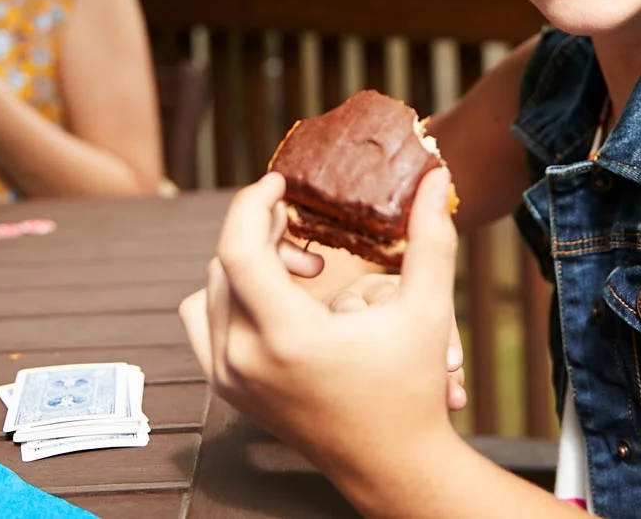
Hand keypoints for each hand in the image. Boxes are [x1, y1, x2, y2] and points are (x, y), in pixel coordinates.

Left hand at [179, 169, 460, 476]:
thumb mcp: (428, 311)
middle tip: (310, 235)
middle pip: (225, 262)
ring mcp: (230, 378)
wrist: (392, 465)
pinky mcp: (227, 389)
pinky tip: (275, 298)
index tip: (280, 185)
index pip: (237, 248)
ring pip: (209, 289)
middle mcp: (244, 359)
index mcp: (287, 337)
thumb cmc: (411, 389)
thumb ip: (431, 239)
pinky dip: (229, 297)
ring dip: (246, 264)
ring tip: (300, 272)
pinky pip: (203, 322)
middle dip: (264, 233)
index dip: (252, 204)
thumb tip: (437, 176)